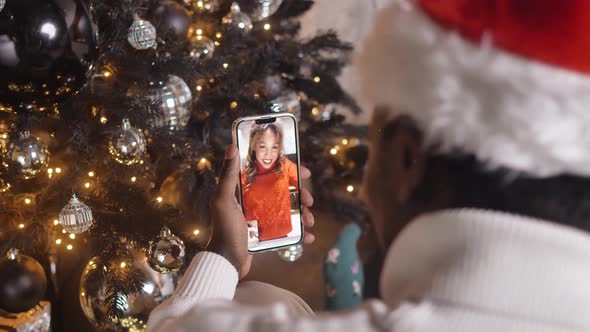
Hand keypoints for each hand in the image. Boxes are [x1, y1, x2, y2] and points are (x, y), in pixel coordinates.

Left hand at [209, 144, 315, 278]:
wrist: (226, 261)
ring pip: (289, 210)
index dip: (289, 170)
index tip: (304, 172)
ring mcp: (262, 217)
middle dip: (301, 195)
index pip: (270, 173)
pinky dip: (300, 234)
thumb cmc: (224, 230)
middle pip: (284, 191)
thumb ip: (227, 175)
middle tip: (309, 200)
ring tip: (309, 221)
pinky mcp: (267, 234)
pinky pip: (288, 231)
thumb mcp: (223, 200)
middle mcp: (255, 201)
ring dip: (303, 214)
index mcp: (245, 190)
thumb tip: (231, 147)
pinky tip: (308, 237)